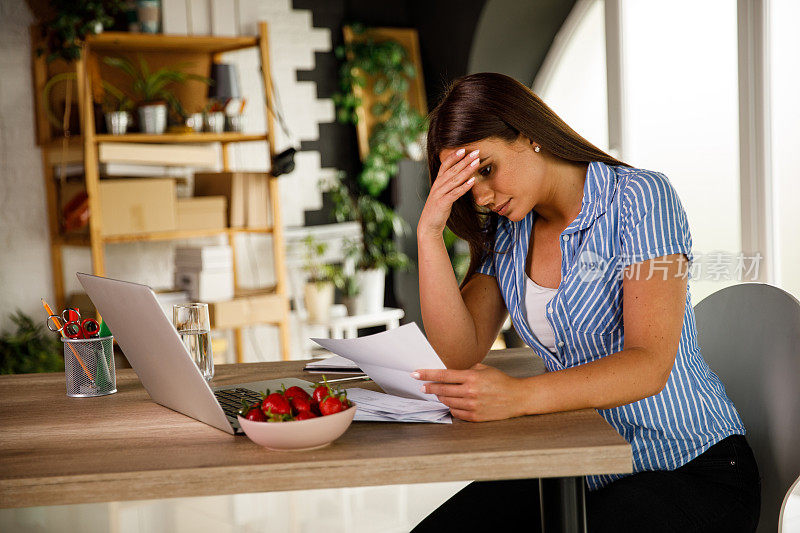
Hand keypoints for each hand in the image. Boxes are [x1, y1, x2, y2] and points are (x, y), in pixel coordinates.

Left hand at [412, 363, 527, 421]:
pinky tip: (453, 403)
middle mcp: (470, 392)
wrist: (517, 398)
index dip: (427, 374)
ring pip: (447, 402)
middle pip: (441, 390)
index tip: (415, 374)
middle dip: (429, 388)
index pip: (443, 375)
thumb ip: (465, 370)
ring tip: (439, 393)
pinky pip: (455, 413)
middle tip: (422, 386)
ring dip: (441, 397)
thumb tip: (447, 374)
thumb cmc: (500, 381)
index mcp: (472, 377)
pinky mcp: (475, 417)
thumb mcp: (484, 369)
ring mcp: (472, 406)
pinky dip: (451, 407)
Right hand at [417, 148, 480, 237]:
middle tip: (475, 152)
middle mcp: (437, 186)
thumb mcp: (443, 195)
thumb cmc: (438, 210)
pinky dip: (464, 187)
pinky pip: (455, 193)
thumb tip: (462, 178)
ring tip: (477, 162)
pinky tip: (472, 181)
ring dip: (467, 170)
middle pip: (452, 170)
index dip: (453, 156)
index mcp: (437, 182)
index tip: (464, 149)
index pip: (445, 165)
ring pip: (455, 179)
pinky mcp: (443, 203)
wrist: (428, 225)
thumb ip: (450, 186)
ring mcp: (439, 194)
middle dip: (464, 160)